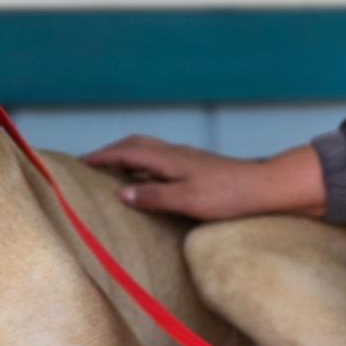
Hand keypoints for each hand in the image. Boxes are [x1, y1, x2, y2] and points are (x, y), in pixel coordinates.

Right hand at [82, 136, 326, 220]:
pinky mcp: (195, 165)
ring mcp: (186, 158)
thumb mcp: (187, 200)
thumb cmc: (228, 196)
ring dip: (125, 154)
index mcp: (168, 159)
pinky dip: (141, 161)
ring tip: (111, 167)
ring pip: (147, 148)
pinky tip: (146, 175)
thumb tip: (120, 194)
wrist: (266, 188)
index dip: (101, 157)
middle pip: (134, 144)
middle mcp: (174, 153)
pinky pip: (158, 156)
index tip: (80, 162)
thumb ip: (153, 196)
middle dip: (109, 151)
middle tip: (90, 162)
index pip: (125, 154)